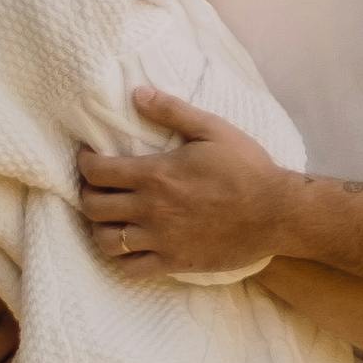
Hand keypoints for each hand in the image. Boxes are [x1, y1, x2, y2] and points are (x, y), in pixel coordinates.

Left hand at [73, 85, 293, 279]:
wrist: (277, 213)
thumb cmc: (247, 168)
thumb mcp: (212, 129)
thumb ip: (172, 110)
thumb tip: (137, 93)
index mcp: (155, 174)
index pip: (97, 172)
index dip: (84, 162)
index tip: (89, 156)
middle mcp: (150, 209)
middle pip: (93, 206)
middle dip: (87, 193)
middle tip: (97, 186)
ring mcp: (161, 240)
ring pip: (106, 241)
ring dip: (99, 228)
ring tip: (108, 218)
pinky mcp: (174, 263)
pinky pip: (131, 269)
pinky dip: (121, 259)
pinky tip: (127, 247)